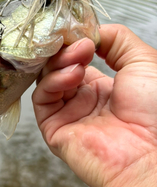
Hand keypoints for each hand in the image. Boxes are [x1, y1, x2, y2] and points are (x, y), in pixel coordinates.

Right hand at [32, 24, 156, 186]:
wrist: (152, 155)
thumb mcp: (144, 62)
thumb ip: (117, 40)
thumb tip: (92, 31)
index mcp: (105, 89)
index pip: (77, 59)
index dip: (76, 42)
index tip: (82, 31)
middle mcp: (85, 101)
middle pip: (59, 67)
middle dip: (67, 49)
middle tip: (81, 43)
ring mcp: (69, 115)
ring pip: (47, 79)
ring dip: (60, 63)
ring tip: (80, 57)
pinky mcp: (55, 129)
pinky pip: (42, 99)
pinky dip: (52, 81)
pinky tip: (72, 75)